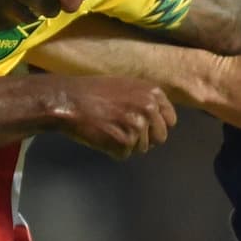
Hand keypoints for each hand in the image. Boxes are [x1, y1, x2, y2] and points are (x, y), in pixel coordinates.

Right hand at [56, 77, 177, 157]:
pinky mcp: (125, 142)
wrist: (70, 100)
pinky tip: (102, 135)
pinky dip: (113, 150)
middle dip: (144, 138)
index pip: (170, 120)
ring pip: (142, 148)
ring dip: (127, 144)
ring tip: (109, 129)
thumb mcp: (127, 86)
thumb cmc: (93, 92)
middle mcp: (150, 109)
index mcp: (153, 93)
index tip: (145, 126)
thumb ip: (146, 99)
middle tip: (124, 131)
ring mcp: (138, 126)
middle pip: (160, 137)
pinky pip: (124, 154)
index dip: (156, 125)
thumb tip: (158, 117)